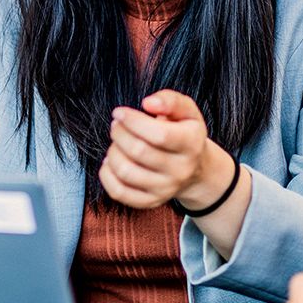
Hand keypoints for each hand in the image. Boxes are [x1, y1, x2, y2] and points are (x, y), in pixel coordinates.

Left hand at [100, 90, 226, 210]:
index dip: (133, 121)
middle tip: (116, 125)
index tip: (119, 112)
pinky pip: (119, 192)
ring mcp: (165, 189)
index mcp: (191, 144)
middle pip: (138, 152)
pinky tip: (111, 161)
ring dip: (113, 152)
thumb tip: (147, 103)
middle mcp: (180, 170)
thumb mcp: (187, 111)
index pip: (159, 135)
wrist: (196, 170)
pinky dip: (107, 175)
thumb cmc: (185, 132)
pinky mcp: (150, 202)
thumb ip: (170, 100)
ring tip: (117, 142)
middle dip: (119, 133)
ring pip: (125, 172)